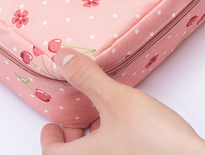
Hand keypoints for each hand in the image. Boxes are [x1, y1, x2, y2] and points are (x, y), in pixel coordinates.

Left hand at [41, 48, 204, 154]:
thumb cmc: (154, 139)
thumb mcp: (116, 100)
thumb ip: (88, 78)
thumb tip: (61, 58)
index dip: (50, 140)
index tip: (52, 126)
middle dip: (73, 136)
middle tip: (76, 119)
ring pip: (98, 154)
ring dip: (94, 138)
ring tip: (102, 117)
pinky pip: (117, 153)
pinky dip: (113, 142)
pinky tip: (127, 125)